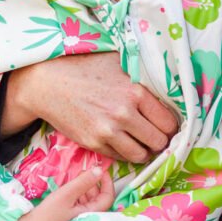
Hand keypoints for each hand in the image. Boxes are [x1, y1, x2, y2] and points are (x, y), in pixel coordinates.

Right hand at [4, 53, 179, 161]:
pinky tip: (124, 143)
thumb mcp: (120, 63)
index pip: (169, 121)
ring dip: (145, 151)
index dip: (172, 126)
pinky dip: (125, 153)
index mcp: (136, 92)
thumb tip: (170, 81)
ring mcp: (108, 131)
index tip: (169, 126)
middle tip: (157, 136)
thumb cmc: (87, 69)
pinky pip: (120, 157)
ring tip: (142, 143)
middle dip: (161, 140)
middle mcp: (124, 113)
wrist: (49, 84)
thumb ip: (144, 74)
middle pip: (159, 141)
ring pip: (141, 155)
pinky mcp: (94, 143)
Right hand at [7, 166, 114, 220]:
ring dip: (85, 188)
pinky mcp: (70, 220)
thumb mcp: (66, 195)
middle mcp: (87, 218)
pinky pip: (79, 205)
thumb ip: (83, 182)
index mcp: (91, 214)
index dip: (107, 182)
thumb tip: (99, 170)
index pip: (108, 197)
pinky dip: (78, 195)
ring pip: (88, 201)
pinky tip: (70, 188)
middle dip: (94, 183)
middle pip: (98, 198)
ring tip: (77, 177)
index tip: (101, 169)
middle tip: (85, 171)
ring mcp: (78, 220)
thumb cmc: (47, 215)